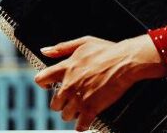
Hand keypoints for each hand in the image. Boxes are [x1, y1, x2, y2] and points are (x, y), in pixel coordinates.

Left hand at [33, 34, 166, 131]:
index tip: (51, 86)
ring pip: (65, 115)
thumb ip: (61, 48)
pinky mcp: (91, 109)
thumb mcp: (83, 43)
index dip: (44, 84)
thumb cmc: (107, 50)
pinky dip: (82, 124)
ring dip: (72, 113)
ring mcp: (79, 99)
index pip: (41, 80)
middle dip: (62, 103)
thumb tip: (45, 51)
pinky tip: (86, 120)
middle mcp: (68, 85)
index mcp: (65, 68)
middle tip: (71, 99)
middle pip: (54, 104)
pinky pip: (79, 125)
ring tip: (81, 107)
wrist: (125, 62)